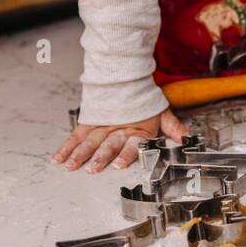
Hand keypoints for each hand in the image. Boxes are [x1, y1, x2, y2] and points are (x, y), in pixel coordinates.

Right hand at [52, 107, 186, 173]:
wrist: (128, 78)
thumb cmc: (144, 102)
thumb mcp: (162, 113)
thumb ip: (173, 127)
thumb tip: (187, 137)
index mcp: (137, 130)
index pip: (132, 144)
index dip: (125, 154)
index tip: (118, 164)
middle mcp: (118, 129)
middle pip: (108, 144)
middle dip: (100, 156)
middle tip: (91, 168)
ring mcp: (102, 126)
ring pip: (89, 141)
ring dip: (79, 154)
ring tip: (70, 165)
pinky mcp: (89, 123)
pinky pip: (76, 135)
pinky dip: (66, 146)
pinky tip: (58, 158)